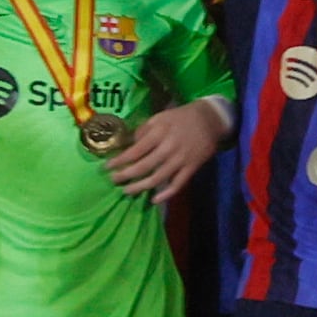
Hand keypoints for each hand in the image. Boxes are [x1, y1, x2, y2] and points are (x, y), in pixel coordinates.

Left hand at [106, 103, 226, 204]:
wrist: (210, 120)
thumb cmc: (180, 118)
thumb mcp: (160, 118)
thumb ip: (143, 131)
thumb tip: (128, 145)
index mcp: (159, 133)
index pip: (135, 151)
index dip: (119, 161)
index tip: (106, 167)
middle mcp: (169, 148)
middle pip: (143, 167)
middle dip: (125, 176)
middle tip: (114, 180)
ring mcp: (181, 159)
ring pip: (157, 178)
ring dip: (140, 187)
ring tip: (127, 191)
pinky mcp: (192, 168)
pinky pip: (178, 184)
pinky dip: (165, 194)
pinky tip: (154, 199)